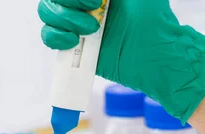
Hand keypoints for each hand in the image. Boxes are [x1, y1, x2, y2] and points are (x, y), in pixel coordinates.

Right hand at [38, 0, 204, 121]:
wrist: (157, 58)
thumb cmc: (154, 22)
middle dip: (69, 6)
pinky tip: (74, 42)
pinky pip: (49, 38)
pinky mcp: (74, 48)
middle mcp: (84, 5)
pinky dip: (56, 38)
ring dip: (64, 21)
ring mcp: (76, 25)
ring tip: (91, 31)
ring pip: (48, 14)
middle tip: (94, 20)